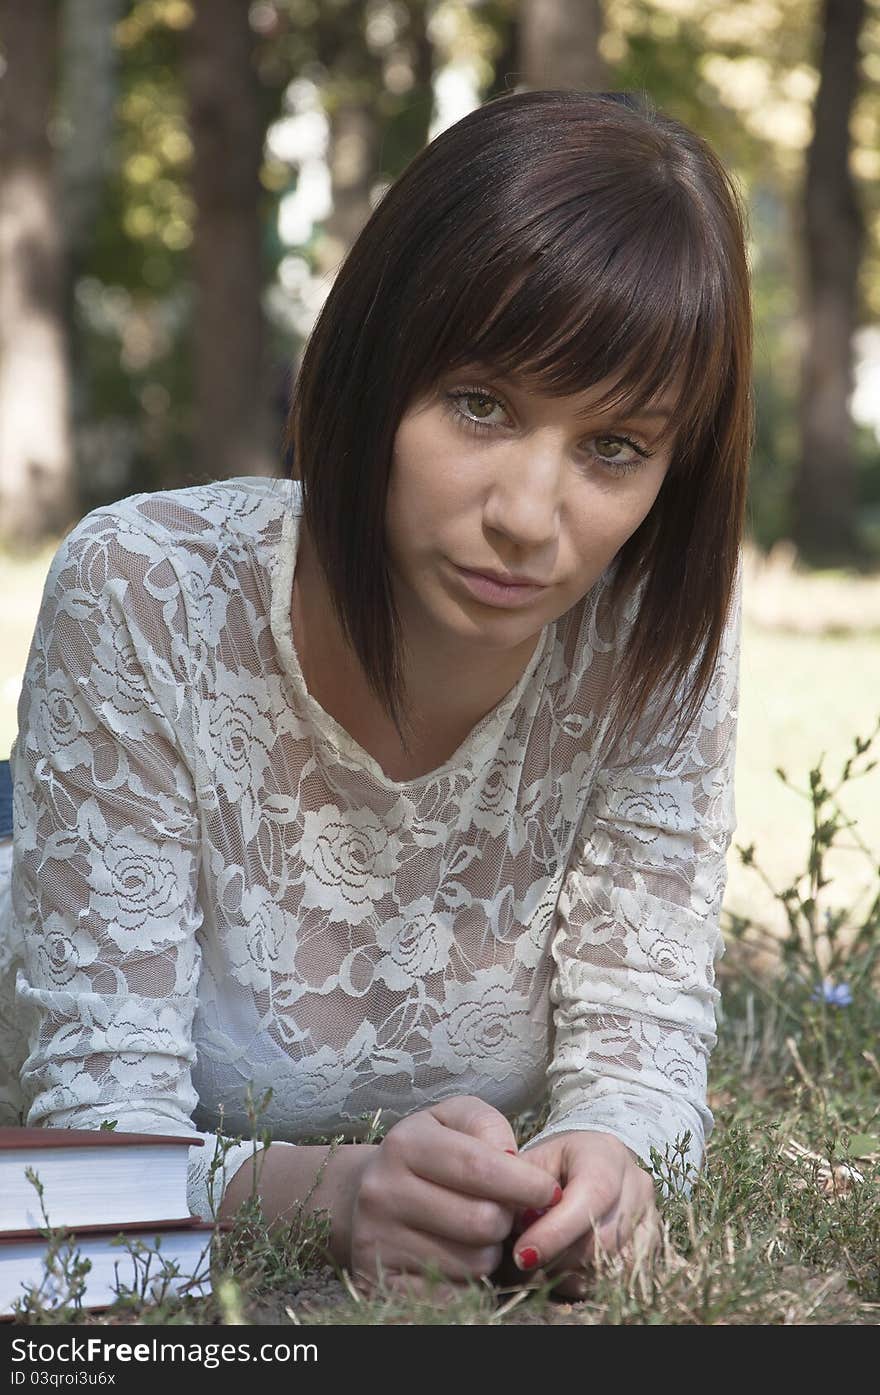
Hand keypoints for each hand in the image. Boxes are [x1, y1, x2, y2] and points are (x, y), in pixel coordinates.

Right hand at [348, 1095, 562, 1299]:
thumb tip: (514, 1161)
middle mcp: (383, 1192)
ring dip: (490, 1252)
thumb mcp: (454, 1119)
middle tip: (503, 1212)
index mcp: (405, 1144)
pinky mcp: (381, 1283)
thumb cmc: (428, 1151)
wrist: (367, 1191)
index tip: (550, 1192)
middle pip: (482, 1222)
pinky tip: (459, 1257)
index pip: (480, 1168)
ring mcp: (377, 1241)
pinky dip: (468, 1282)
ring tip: (476, 1232)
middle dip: (507, 1220)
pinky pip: (453, 1296)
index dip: (526, 1183)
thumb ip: (488, 1126)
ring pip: (474, 1264)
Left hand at [506, 1130, 659, 1298]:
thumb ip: (519, 1189)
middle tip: (526, 1260)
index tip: (522, 1255)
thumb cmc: (555, 1165)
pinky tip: (567, 1271)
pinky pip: (624, 1276)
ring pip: (616, 1263)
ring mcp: (649, 1215)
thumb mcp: (533, 1164)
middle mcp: (635, 1183)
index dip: (556, 1232)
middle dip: (559, 1258)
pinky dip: (590, 1281)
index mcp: (604, 1154)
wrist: (590, 1161)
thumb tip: (505, 1222)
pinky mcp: (651, 1243)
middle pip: (604, 1239)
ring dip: (574, 1273)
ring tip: (545, 1263)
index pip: (590, 1195)